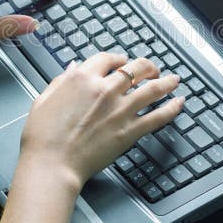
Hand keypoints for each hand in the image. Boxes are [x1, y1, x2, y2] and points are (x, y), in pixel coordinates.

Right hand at [19, 53, 184, 191]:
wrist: (52, 164)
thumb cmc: (43, 136)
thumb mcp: (44, 98)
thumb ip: (62, 80)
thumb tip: (74, 67)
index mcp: (82, 78)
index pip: (108, 58)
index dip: (119, 58)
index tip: (123, 61)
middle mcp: (104, 89)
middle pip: (136, 68)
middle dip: (147, 65)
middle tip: (152, 69)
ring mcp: (120, 110)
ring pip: (152, 89)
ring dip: (166, 81)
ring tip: (173, 79)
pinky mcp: (129, 131)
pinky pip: (157, 116)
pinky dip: (171, 108)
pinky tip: (179, 103)